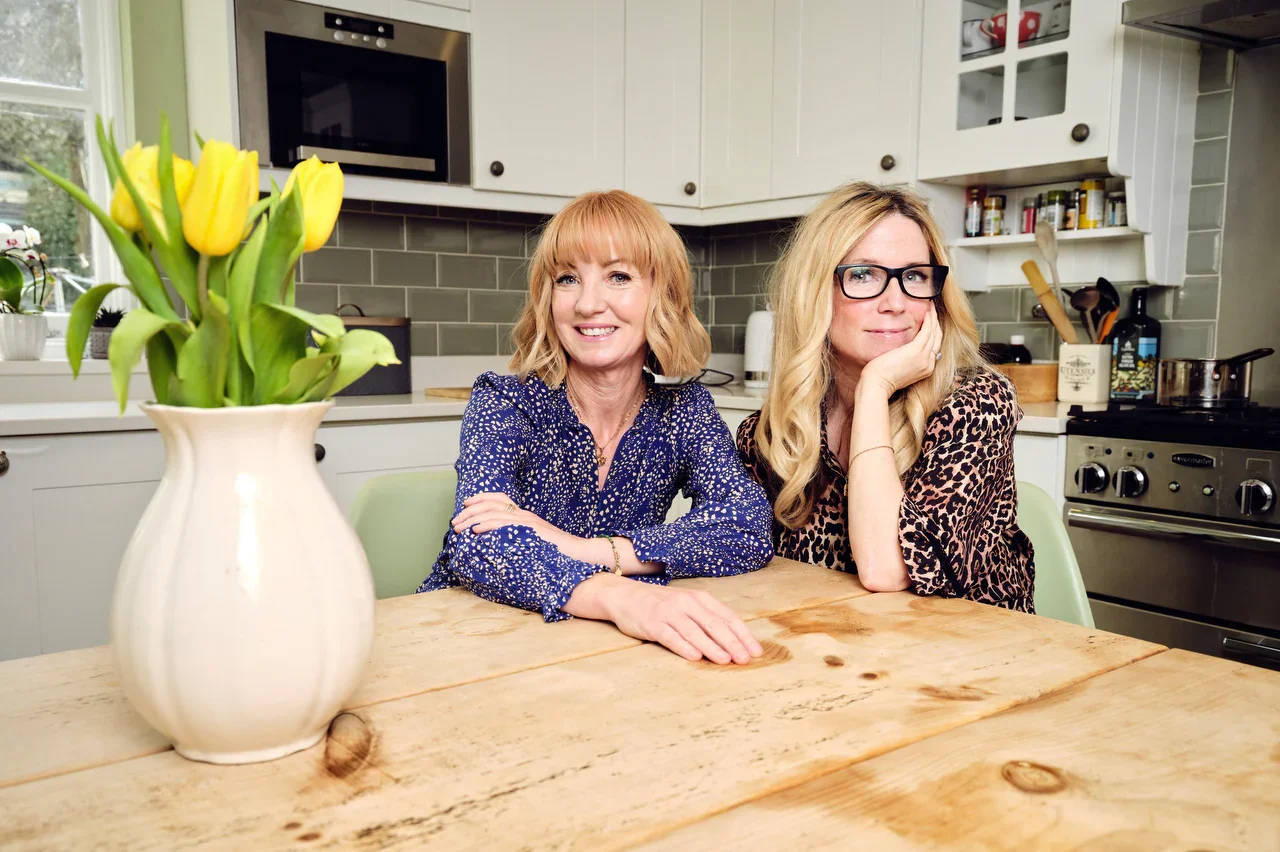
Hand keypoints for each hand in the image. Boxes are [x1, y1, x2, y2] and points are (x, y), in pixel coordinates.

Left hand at [452, 492, 573, 549]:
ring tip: (459, 528)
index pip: (500, 499)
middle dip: (470, 512)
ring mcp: (526, 521)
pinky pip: (504, 524)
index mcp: (524, 516)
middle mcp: (524, 514)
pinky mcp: (528, 530)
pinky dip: (487, 525)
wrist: (578, 553)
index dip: (481, 498)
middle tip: (455, 521)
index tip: (466, 504)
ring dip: (472, 520)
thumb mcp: (534, 542)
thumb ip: (519, 539)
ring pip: (493, 513)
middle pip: (491, 504)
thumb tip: (500, 546)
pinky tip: (475, 531)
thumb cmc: (557, 552)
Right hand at [598, 580, 763, 664]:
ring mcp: (669, 613)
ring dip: (711, 647)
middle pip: (714, 624)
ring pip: (695, 631)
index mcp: (700, 598)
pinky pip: (671, 636)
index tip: (756, 651)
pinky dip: (684, 647)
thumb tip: (735, 642)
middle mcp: (686, 603)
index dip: (743, 635)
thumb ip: (708, 619)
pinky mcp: (653, 624)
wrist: (624, 596)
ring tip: (725, 660)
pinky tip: (695, 657)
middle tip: (745, 659)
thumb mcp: (687, 605)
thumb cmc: (661, 604)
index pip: (727, 617)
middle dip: (732, 643)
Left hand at [860, 304, 942, 399]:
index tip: (931, 321)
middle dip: (936, 323)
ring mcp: (925, 358)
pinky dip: (929, 320)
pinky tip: (927, 311)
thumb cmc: (881, 377)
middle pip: (937, 338)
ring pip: (935, 333)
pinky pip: (927, 331)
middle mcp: (929, 363)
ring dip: (934, 318)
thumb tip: (903, 349)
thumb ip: (906, 359)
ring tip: (931, 307)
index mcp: (926, 368)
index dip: (934, 332)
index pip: (934, 346)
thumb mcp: (899, 368)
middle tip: (933, 310)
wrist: (877, 384)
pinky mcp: (916, 351)